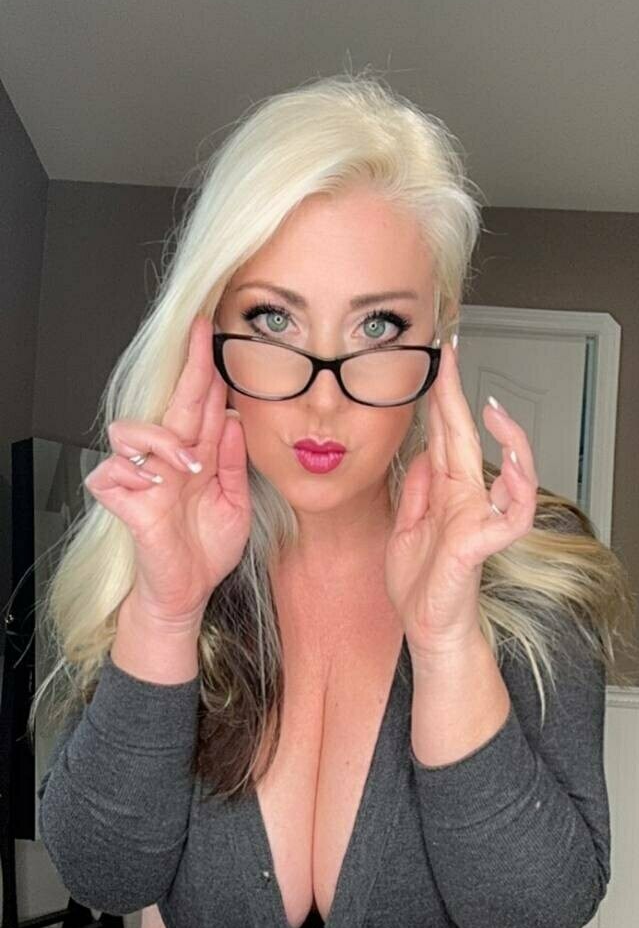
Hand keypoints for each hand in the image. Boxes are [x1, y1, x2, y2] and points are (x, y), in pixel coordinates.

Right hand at [84, 315, 251, 625]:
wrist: (187, 592)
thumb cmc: (206, 549)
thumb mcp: (236, 502)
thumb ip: (235, 463)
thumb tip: (236, 418)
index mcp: (196, 456)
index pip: (203, 405)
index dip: (209, 371)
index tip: (218, 335)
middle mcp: (167, 459)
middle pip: (174, 403)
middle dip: (190, 368)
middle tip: (203, 337)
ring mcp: (140, 476)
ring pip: (131, 428)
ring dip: (166, 439)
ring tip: (192, 467)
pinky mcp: (120, 499)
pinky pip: (113, 469)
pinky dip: (135, 472)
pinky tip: (157, 487)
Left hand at [385, 337, 538, 657]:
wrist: (426, 628)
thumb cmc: (421, 585)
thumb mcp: (404, 526)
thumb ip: (415, 489)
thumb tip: (421, 452)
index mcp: (445, 492)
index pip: (445, 435)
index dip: (442, 398)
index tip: (439, 363)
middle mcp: (466, 499)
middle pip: (468, 438)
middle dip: (459, 395)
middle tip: (452, 357)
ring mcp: (479, 519)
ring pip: (511, 470)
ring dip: (507, 438)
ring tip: (493, 411)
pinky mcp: (483, 543)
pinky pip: (513, 514)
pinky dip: (518, 490)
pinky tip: (511, 469)